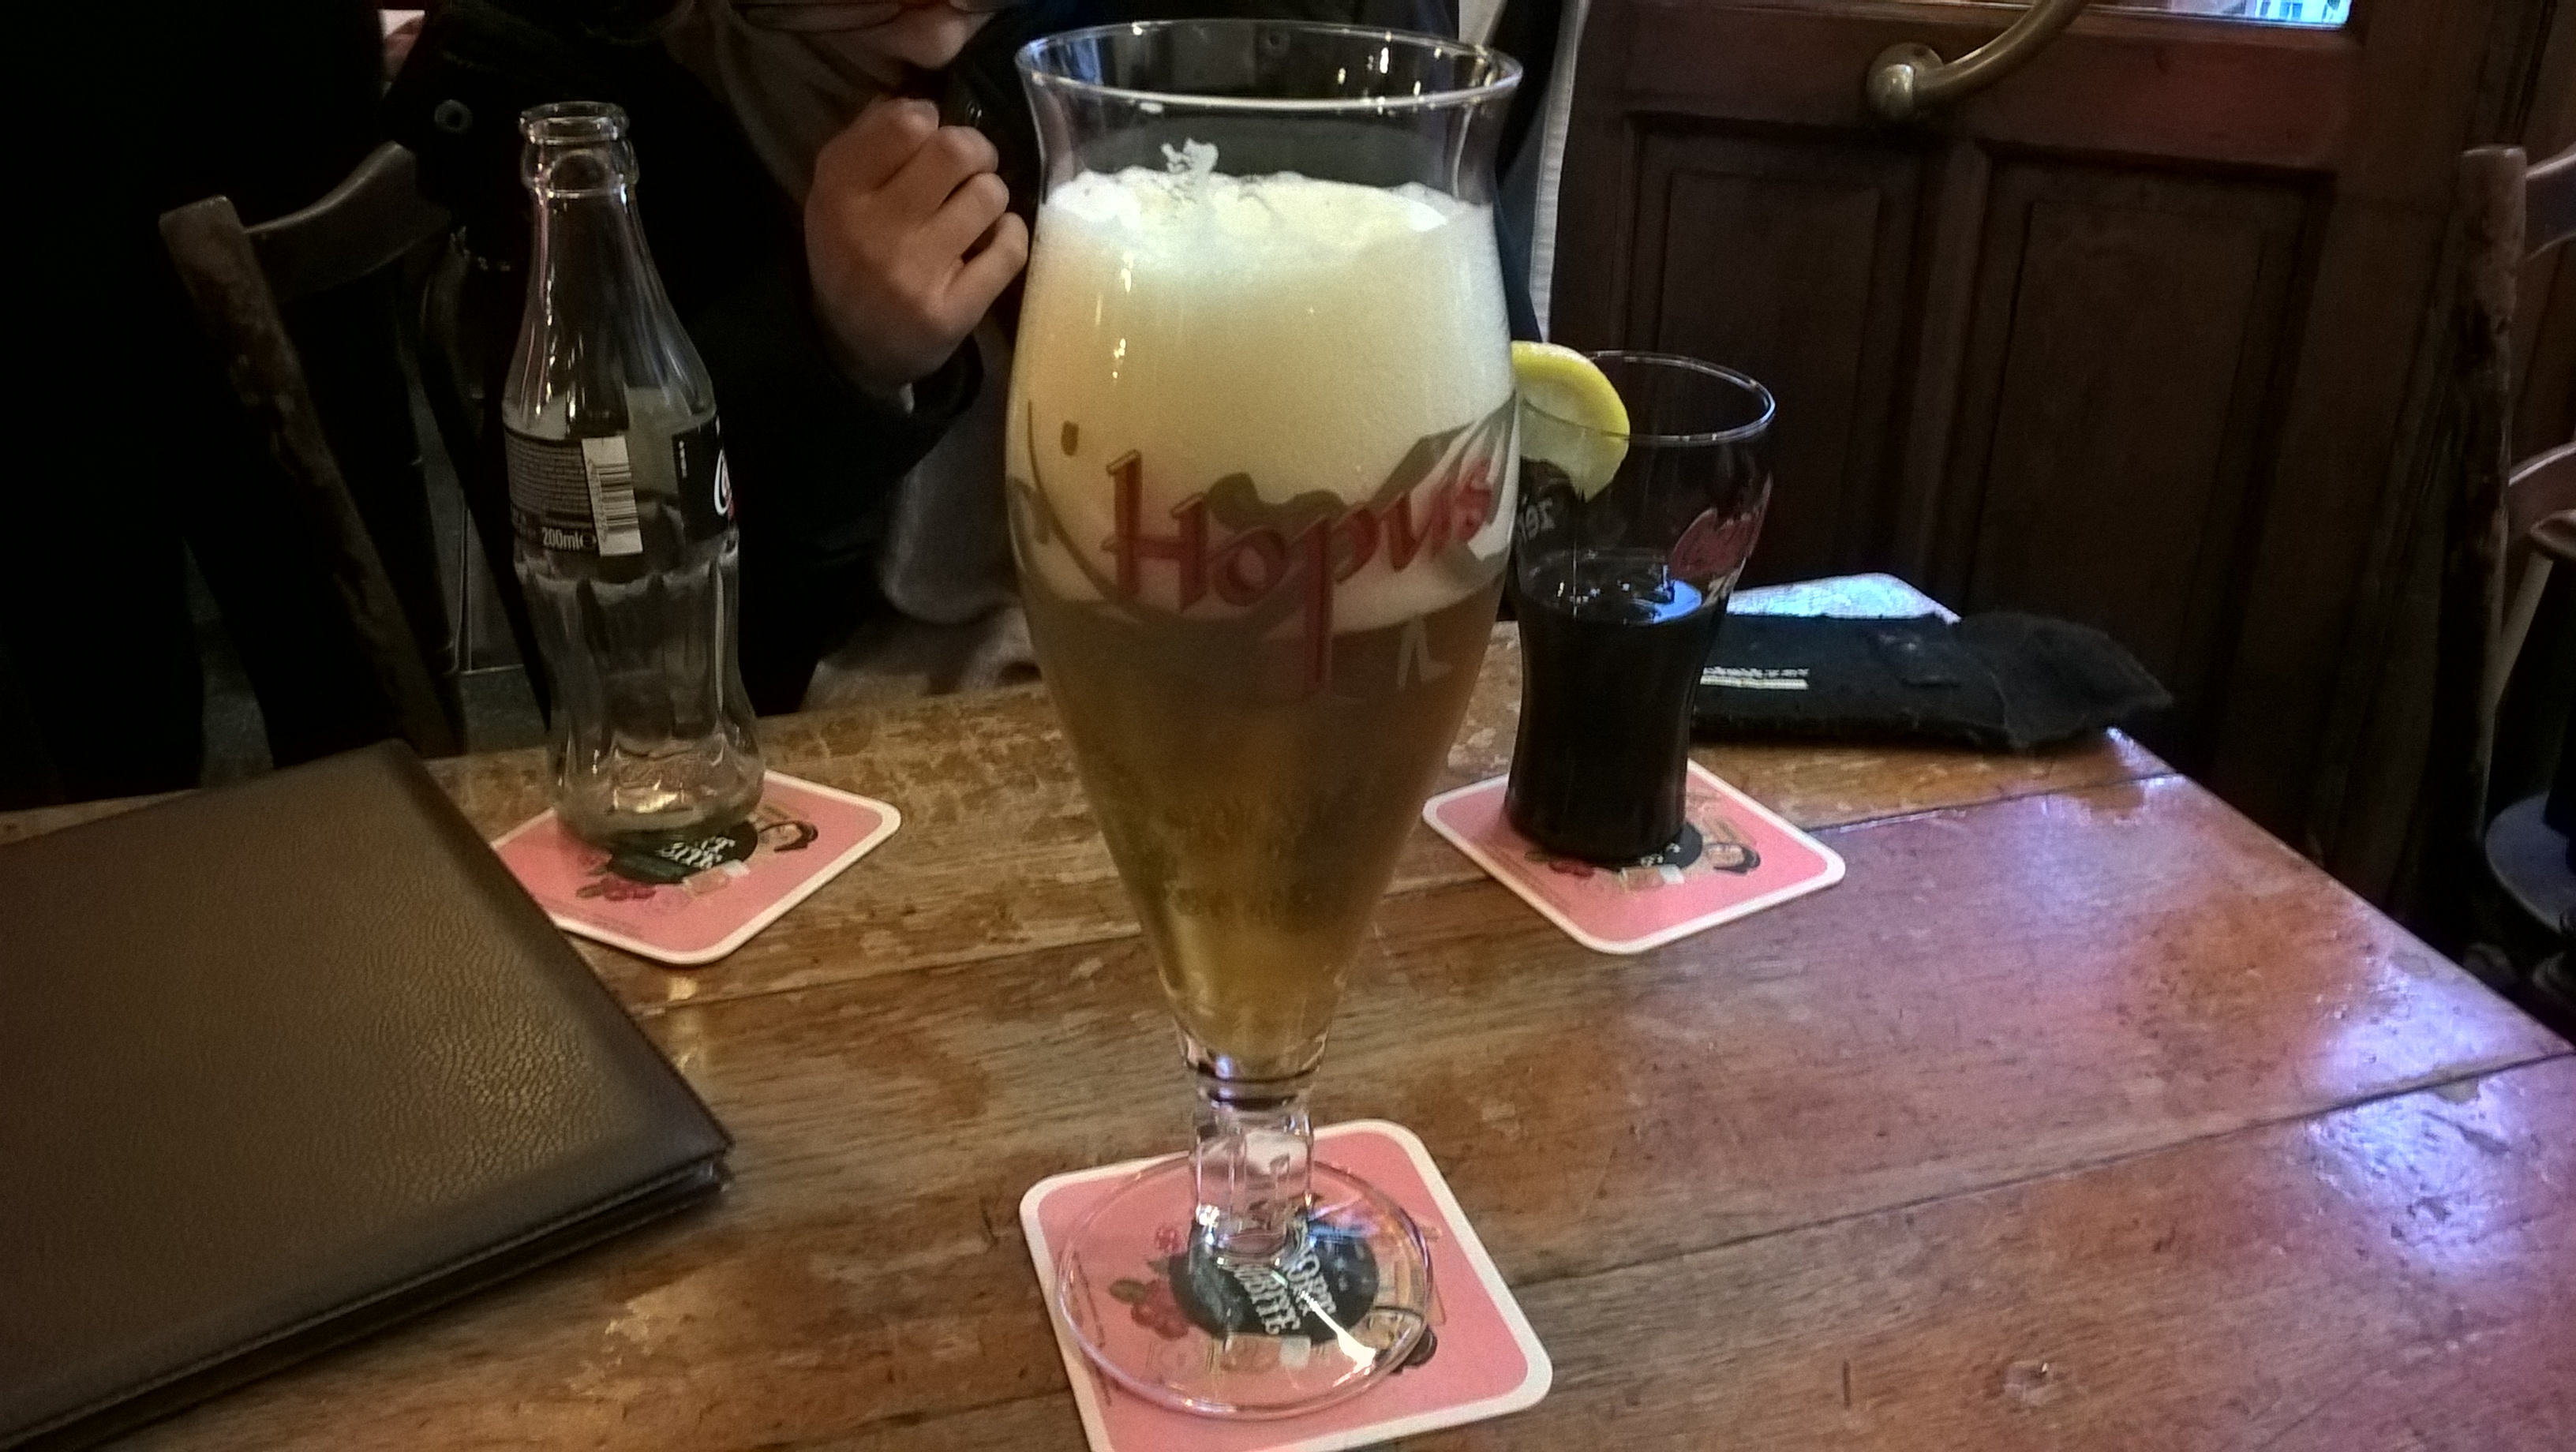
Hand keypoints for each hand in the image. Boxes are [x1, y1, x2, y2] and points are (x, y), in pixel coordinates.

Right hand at [806, 98, 1028, 394]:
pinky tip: (994, 242)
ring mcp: (914, 274)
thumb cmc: (852, 253)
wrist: (853, 346)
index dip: (932, 121)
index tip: (932, 140)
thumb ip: (872, 139)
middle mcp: (872, 229)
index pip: (906, 123)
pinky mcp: (951, 312)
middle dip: (976, 151)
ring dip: (992, 196)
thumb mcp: (838, 192)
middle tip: (973, 168)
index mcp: (840, 189)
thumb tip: (922, 102)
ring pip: (988, 196)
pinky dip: (1010, 237)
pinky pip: (1009, 250)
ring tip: (976, 212)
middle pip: (955, 151)